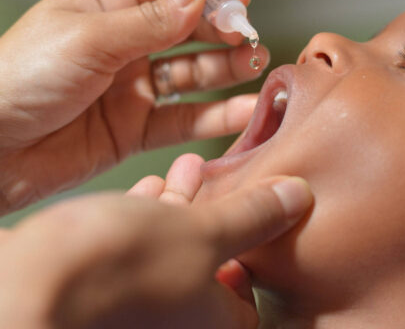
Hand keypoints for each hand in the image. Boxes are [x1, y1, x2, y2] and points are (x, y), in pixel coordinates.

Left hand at [0, 0, 268, 211]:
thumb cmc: (15, 79)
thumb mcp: (87, 38)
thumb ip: (150, 21)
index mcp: (106, 7)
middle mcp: (124, 45)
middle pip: (189, 29)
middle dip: (224, 29)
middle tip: (250, 36)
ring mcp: (132, 88)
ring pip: (193, 74)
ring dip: (227, 69)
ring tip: (256, 65)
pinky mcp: (135, 129)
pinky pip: (184, 120)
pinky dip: (215, 117)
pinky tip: (241, 110)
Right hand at [0, 171, 311, 327]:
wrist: (25, 286)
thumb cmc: (122, 268)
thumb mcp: (204, 231)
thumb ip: (255, 216)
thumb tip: (299, 196)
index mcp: (210, 328)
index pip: (248, 300)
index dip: (254, 254)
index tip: (254, 218)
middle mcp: (174, 326)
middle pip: (207, 269)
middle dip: (215, 214)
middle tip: (222, 180)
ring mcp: (135, 312)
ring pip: (168, 253)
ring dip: (180, 208)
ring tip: (187, 169)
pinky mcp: (100, 292)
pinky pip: (133, 253)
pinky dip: (146, 219)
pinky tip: (147, 188)